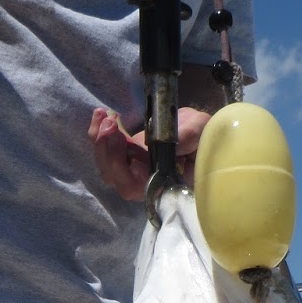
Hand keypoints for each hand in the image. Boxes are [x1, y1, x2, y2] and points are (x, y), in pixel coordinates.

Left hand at [89, 106, 212, 200]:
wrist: (196, 126)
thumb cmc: (202, 134)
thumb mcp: (199, 131)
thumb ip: (186, 137)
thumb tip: (164, 143)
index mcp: (162, 182)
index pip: (138, 188)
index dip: (126, 175)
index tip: (131, 154)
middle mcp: (143, 179)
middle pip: (116, 178)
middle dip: (108, 153)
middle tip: (110, 126)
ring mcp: (132, 166)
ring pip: (106, 164)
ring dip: (100, 141)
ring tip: (104, 117)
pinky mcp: (124, 152)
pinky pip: (105, 148)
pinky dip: (98, 131)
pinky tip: (101, 114)